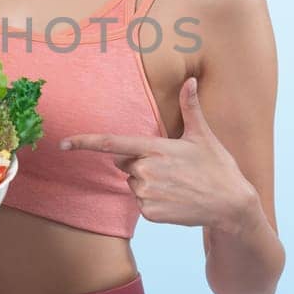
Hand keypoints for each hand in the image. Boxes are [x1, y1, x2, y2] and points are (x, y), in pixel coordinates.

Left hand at [61, 77, 257, 230]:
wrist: (231, 204)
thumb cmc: (217, 167)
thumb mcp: (203, 135)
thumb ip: (190, 107)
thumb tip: (190, 80)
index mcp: (154, 148)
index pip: (111, 143)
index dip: (84, 143)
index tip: (63, 144)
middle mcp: (146, 170)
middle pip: (126, 164)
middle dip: (141, 164)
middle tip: (172, 169)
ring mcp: (147, 193)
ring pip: (133, 184)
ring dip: (148, 184)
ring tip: (177, 185)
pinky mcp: (150, 213)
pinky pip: (141, 203)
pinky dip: (155, 202)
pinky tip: (176, 200)